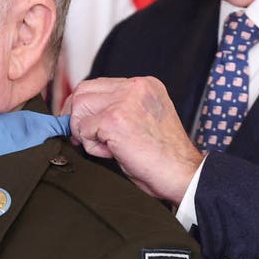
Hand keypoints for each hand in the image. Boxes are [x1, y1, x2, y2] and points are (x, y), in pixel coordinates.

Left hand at [65, 76, 203, 203]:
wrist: (182, 174)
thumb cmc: (165, 156)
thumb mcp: (144, 120)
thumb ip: (120, 109)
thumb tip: (85, 115)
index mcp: (145, 85)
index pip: (99, 84)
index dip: (86, 106)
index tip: (83, 123)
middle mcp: (135, 87)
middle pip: (84, 90)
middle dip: (76, 116)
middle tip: (83, 137)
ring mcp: (124, 101)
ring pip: (79, 107)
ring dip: (84, 131)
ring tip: (105, 147)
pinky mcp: (113, 119)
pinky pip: (83, 130)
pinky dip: (91, 146)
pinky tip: (112, 153)